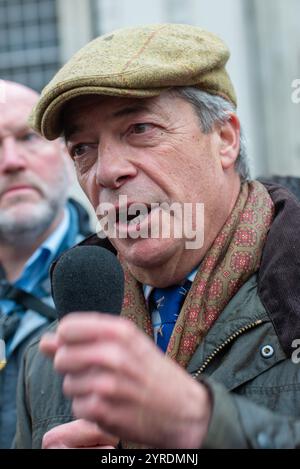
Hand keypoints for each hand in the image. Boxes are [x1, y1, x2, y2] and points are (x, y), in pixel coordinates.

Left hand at [40, 313, 210, 447]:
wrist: (186, 410)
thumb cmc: (154, 373)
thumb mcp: (128, 345)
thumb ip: (85, 339)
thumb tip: (44, 341)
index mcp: (120, 331)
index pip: (68, 328)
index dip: (67, 340)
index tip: (80, 347)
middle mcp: (113, 354)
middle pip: (62, 357)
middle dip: (73, 367)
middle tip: (97, 371)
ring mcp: (108, 384)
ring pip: (68, 384)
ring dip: (83, 390)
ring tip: (109, 389)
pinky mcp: (104, 411)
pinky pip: (77, 407)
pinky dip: (90, 409)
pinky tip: (111, 404)